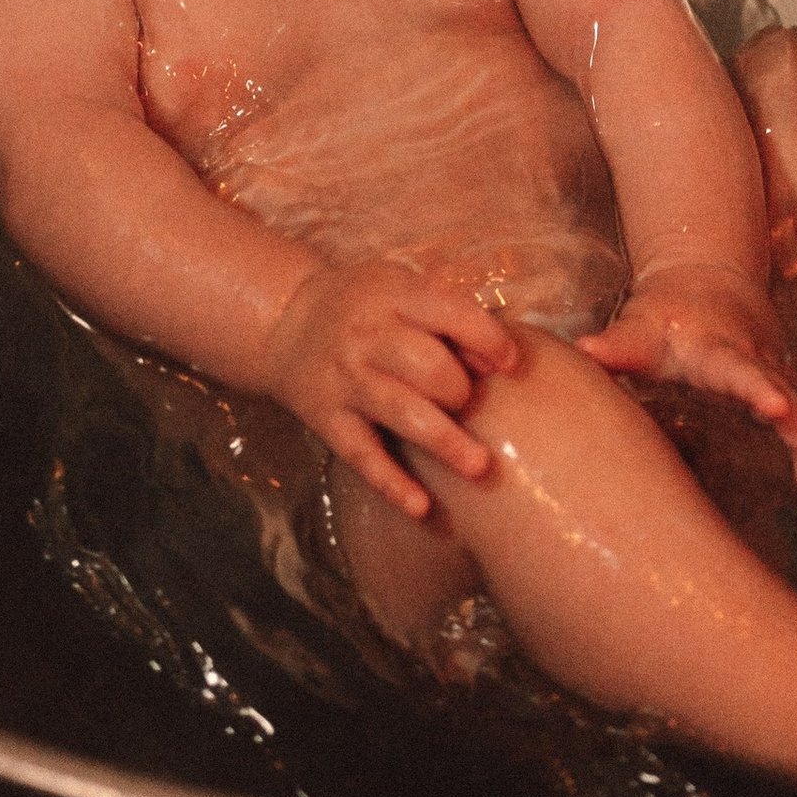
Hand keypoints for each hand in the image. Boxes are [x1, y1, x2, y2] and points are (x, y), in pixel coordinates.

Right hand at [262, 259, 519, 517]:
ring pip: (401, 412)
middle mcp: (368, 337)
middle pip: (428, 367)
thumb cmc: (364, 306)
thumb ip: (447, 316)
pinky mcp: (328, 420)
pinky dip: (391, 483)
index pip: (450, 313)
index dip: (487, 339)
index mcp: (394, 296)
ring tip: (479, 467)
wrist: (286, 321)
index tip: (511, 364)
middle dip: (460, 390)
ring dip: (444, 441)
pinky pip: (363, 456)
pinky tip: (421, 507)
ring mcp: (346, 381)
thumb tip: (498, 361)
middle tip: (469, 404)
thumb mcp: (401, 289)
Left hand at [579, 260, 796, 519]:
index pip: (738, 369)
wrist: (708, 286)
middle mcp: (758, 365)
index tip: (775, 407)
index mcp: (718, 349)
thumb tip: (585, 351)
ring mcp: (778, 385)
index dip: (757, 387)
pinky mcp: (788, 406)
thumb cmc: (666, 316)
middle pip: (789, 400)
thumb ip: (618, 345)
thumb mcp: (641, 326)